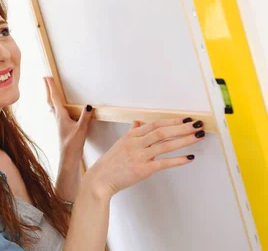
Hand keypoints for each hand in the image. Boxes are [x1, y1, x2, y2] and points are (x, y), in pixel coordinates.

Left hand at [45, 77, 91, 201]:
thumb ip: (85, 117)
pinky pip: (58, 113)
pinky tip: (59, 109)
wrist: (68, 158)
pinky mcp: (62, 127)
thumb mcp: (81, 130)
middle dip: (48, 89)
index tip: (47, 77)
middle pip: (51, 100)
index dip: (51, 87)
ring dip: (51, 97)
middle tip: (45, 79)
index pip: (55, 98)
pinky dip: (56, 106)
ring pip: (53, 107)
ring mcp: (59, 123)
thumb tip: (88, 106)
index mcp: (60, 116)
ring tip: (50, 90)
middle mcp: (58, 118)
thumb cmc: (72, 145)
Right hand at [84, 117, 204, 198]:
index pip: (155, 124)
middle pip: (162, 131)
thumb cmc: (110, 163)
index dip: (172, 121)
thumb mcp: (120, 143)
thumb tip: (138, 123)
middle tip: (198, 124)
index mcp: (131, 136)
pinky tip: (189, 157)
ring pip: (165, 144)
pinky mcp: (142, 170)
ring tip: (198, 136)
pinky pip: (163, 163)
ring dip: (184, 140)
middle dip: (182, 127)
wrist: (100, 179)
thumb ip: (131, 133)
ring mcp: (139, 156)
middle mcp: (135, 143)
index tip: (186, 119)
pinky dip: (178, 160)